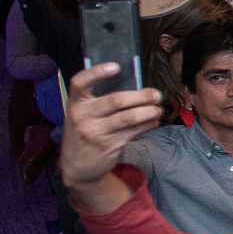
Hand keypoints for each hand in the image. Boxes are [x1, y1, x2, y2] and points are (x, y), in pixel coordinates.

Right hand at [60, 67, 165, 188]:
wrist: (77, 167)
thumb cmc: (85, 132)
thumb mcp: (82, 116)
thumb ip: (98, 102)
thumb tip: (136, 88)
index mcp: (74, 104)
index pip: (79, 83)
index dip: (96, 72)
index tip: (116, 66)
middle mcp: (81, 116)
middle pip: (117, 100)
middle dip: (142, 96)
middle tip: (156, 95)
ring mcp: (94, 132)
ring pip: (130, 117)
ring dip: (150, 111)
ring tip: (158, 109)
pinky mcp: (108, 145)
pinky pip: (135, 130)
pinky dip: (149, 124)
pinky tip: (154, 122)